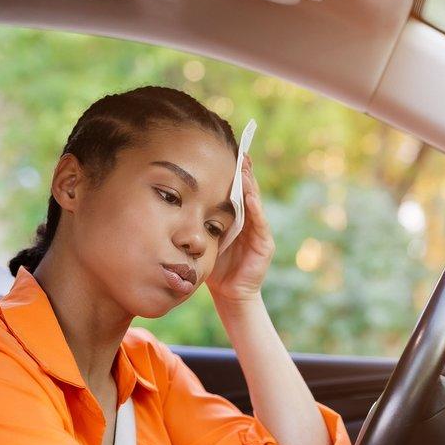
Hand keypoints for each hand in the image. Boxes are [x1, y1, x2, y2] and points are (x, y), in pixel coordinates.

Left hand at [207, 155, 273, 304]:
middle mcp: (250, 221)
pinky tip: (250, 197)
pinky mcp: (265, 245)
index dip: (234, 172)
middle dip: (245, 171)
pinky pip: (260, 224)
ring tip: (245, 168)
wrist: (230, 294)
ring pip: (255, 203)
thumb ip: (201, 222)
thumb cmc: (216, 267)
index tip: (228, 152)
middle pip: (248, 191)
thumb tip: (179, 203)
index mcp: (236, 218)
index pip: (235, 190)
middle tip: (241, 151)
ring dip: (250, 185)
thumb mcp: (206, 239)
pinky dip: (255, 210)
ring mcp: (259, 232)